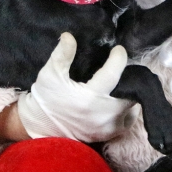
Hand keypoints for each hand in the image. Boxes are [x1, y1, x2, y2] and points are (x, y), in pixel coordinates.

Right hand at [17, 32, 137, 141]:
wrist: (40, 127)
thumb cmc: (46, 98)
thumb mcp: (50, 74)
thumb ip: (62, 54)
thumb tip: (69, 36)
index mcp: (89, 98)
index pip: (113, 74)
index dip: (119, 59)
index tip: (118, 50)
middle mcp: (102, 115)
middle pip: (129, 93)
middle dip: (129, 79)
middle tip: (122, 68)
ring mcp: (106, 127)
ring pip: (132, 108)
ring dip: (129, 95)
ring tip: (122, 83)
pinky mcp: (107, 135)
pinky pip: (127, 121)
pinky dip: (127, 111)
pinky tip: (119, 100)